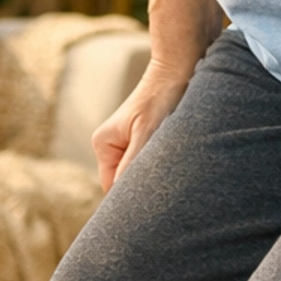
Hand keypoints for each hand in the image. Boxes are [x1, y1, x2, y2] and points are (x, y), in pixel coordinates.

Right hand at [93, 60, 192, 190]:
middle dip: (141, 189)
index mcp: (103, 144)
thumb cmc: (161, 98)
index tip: (149, 209)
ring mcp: (126, 144)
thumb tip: (121, 196)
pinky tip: (174, 166)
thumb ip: (132, 164)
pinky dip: (159, 167)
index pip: (111, 187)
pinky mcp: (142, 142)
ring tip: (172, 173)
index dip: (127, 200)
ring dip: (153, 176)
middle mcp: (111, 146)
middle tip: (165, 196)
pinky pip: (148, 165)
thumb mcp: (146, 134)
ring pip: (138, 174)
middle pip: (123, 182)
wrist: (176, 71)